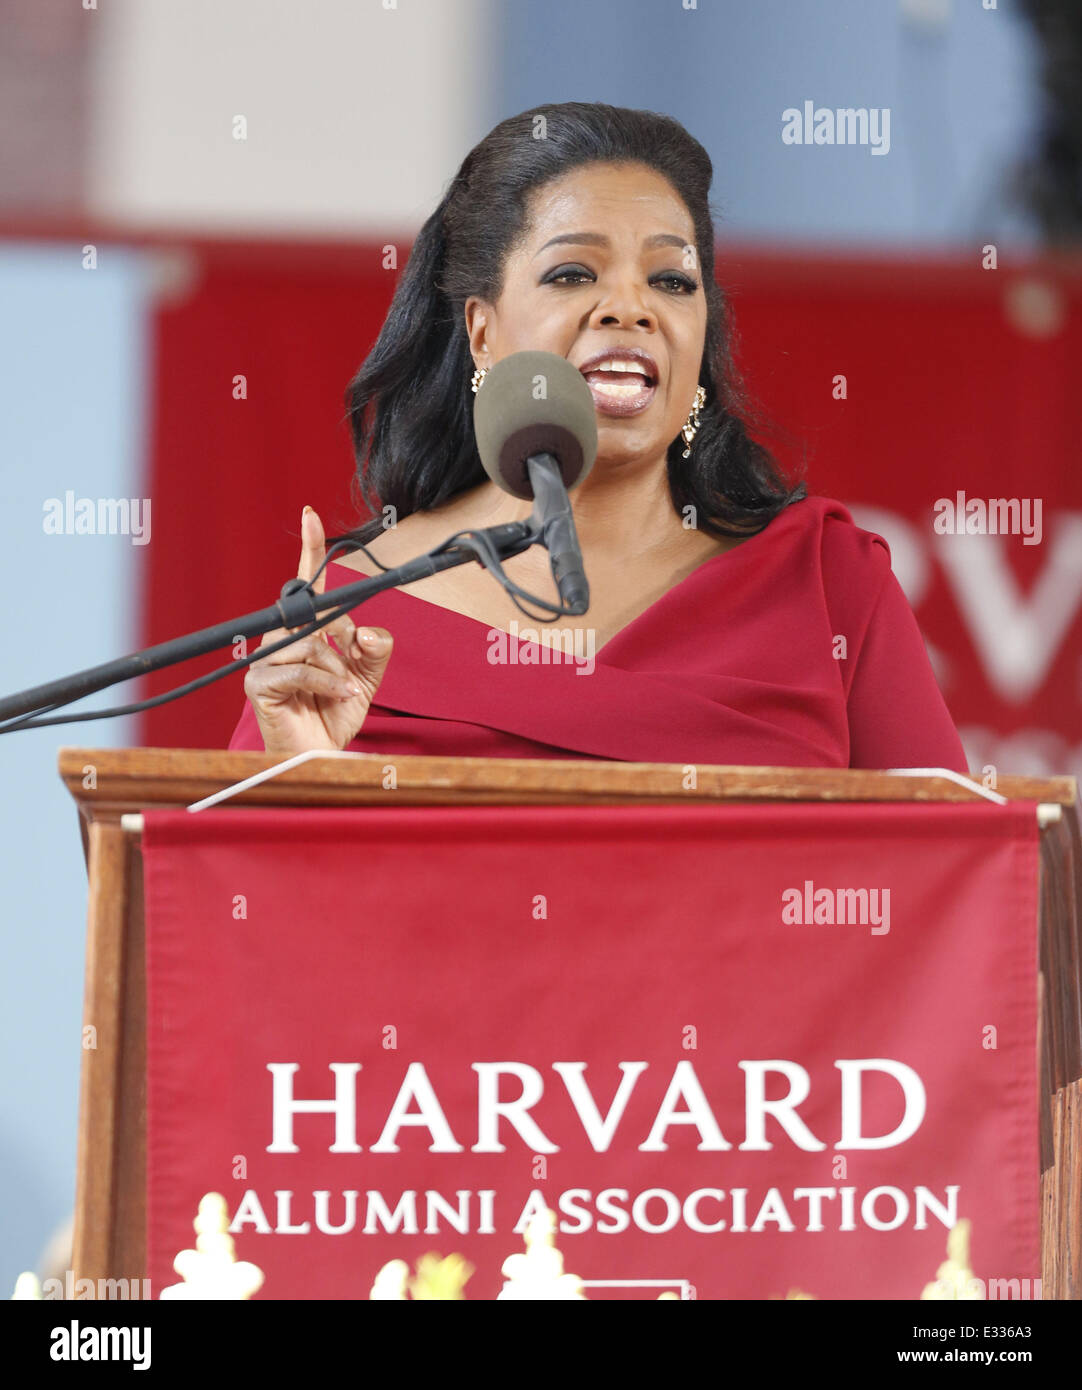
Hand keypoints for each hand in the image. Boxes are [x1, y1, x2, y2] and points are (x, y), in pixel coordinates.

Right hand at [243, 506, 392, 753]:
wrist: (319, 756)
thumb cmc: (335, 713)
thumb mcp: (367, 677)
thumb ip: (374, 649)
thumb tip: (365, 632)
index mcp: (305, 630)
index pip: (309, 585)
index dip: (311, 550)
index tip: (311, 515)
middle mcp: (280, 638)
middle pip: (313, 613)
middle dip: (341, 640)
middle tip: (351, 670)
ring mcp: (265, 660)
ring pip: (311, 644)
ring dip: (337, 670)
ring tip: (344, 692)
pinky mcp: (259, 683)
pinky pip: (301, 671)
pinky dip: (328, 684)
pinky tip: (342, 695)